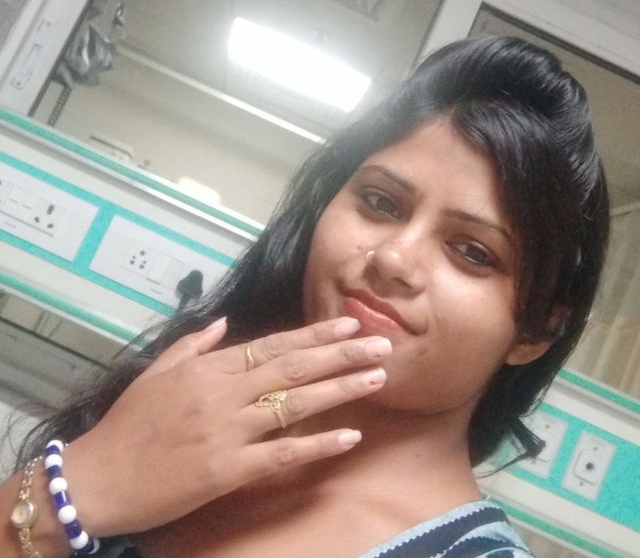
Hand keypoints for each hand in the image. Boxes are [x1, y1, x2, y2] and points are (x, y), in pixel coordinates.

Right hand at [63, 317, 390, 535]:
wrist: (99, 477)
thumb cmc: (128, 423)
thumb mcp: (157, 371)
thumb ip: (195, 344)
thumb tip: (226, 323)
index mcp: (209, 368)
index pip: (273, 344)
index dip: (314, 334)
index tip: (349, 323)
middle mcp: (225, 393)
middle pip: (293, 368)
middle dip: (341, 354)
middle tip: (381, 344)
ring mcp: (228, 431)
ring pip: (295, 405)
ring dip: (340, 390)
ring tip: (376, 378)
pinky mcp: (228, 470)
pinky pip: (282, 456)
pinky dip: (317, 445)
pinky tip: (350, 437)